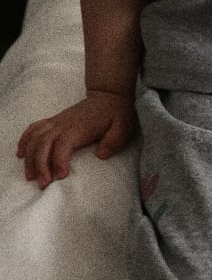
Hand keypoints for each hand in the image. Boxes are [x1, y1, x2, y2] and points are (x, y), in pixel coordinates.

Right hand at [17, 91, 137, 186]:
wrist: (108, 96)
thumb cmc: (116, 115)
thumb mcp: (123, 128)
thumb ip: (113, 142)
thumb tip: (100, 155)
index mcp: (79, 128)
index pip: (63, 145)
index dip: (59, 161)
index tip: (61, 176)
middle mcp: (63, 124)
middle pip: (44, 143)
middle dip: (40, 164)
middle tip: (42, 184)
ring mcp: (56, 121)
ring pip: (35, 138)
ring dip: (30, 157)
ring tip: (30, 176)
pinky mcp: (53, 120)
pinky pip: (33, 128)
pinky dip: (24, 141)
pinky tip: (20, 154)